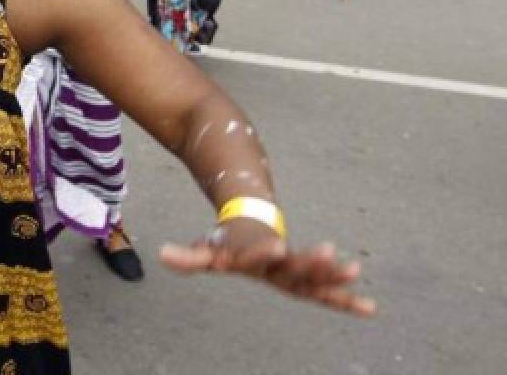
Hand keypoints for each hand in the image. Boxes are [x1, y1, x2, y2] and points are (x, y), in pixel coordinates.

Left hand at [160, 217, 375, 316]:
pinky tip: (370, 309)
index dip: (263, 250)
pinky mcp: (305, 279)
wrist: (253, 221)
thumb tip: (160, 255)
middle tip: (328, 251)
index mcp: (253, 253)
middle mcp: (278, 260)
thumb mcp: (207, 250)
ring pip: (314, 273)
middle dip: (309, 259)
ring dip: (332, 273)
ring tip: (355, 270)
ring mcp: (294, 267)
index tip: (274, 245)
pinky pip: (327, 293)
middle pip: (294, 262)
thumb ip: (188, 256)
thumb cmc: (229, 242)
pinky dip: (345, 301)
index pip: (257, 252)